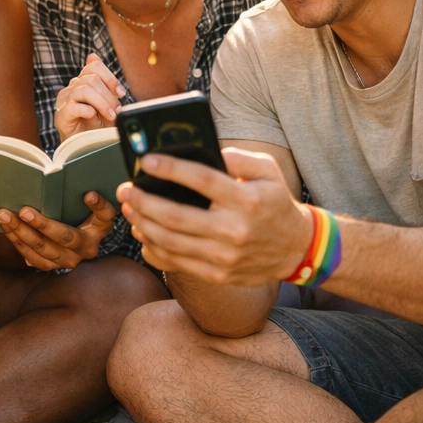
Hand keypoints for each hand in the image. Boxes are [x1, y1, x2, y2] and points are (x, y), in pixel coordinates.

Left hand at [0, 191, 116, 269]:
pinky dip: (16, 240)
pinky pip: (31, 256)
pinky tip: (6, 227)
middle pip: (64, 237)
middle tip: (23, 210)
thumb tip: (80, 189)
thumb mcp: (89, 206)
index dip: (98, 206)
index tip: (88, 195)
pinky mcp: (51, 265)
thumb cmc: (79, 214)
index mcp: (99, 229)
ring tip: (4, 215)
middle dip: (42, 224)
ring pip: (42, 249)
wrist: (73, 238)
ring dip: (20, 232)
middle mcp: (86, 249)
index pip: (104, 216)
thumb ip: (87, 197)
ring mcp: (68, 260)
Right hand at [54, 54, 125, 140]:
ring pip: (84, 90)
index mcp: (82, 82)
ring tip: (110, 116)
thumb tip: (92, 55)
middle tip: (117, 110)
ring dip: (102, 103)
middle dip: (109, 95)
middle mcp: (72, 88)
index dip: (109, 77)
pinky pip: (74, 105)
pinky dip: (88, 111)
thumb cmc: (96, 126)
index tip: (121, 93)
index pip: (93, 66)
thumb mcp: (105, 103)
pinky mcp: (61, 115)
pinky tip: (93, 118)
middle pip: (91, 79)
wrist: (85, 148)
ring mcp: (64, 101)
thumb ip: (102, 82)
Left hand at [118, 147, 312, 285]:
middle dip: (143, 200)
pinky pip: (176, 263)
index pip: (201, 180)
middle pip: (175, 216)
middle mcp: (234, 230)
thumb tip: (204, 149)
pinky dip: (153, 248)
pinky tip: (142, 232)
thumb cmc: (276, 202)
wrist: (296, 249)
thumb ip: (238, 156)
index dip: (170, 168)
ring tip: (129, 208)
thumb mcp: (268, 171)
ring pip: (170, 242)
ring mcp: (224, 256)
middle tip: (126, 189)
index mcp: (247, 199)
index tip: (145, 160)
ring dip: (142, 223)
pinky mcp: (217, 274)